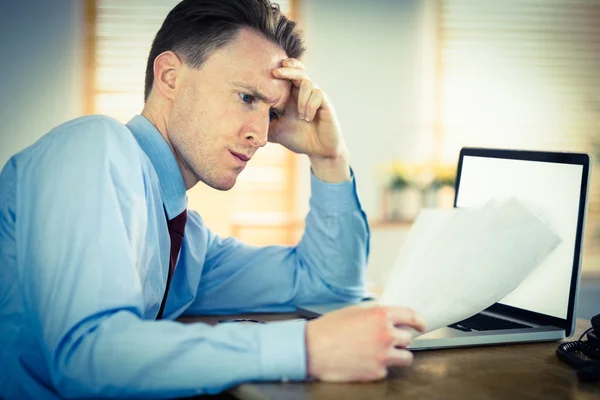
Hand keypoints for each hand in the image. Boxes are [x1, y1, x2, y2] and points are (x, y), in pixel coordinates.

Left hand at [271, 59, 349, 181]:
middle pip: (297, 70)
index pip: (286, 74)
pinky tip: (308, 118)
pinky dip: (310, 105)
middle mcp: (303, 93)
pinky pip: (318, 95)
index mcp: (291, 96)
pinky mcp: (325, 104)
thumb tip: (240, 120)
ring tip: (300, 116)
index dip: (278, 68)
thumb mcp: (274, 130)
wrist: (318, 151)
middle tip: (275, 72)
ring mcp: (315, 97)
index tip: (264, 68)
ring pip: (307, 82)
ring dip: (301, 98)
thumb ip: (262, 123)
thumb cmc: (298, 138)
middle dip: (287, 69)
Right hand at [305, 305, 425, 381]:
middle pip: (409, 338)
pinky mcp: (376, 372)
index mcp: (380, 316)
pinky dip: (380, 366)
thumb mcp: (353, 311)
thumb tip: (387, 317)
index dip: (419, 321)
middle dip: (402, 339)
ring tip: (382, 353)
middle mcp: (385, 335)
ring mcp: (382, 356)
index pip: (411, 316)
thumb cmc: (328, 329)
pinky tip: (366, 361)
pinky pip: (387, 370)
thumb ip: (374, 313)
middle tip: (390, 340)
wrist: (311, 349)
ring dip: (397, 355)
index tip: (421, 325)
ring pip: (405, 357)